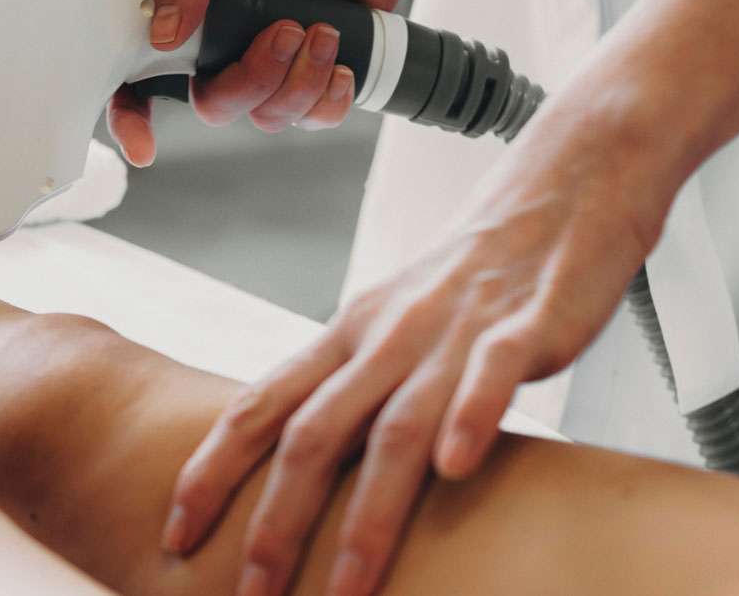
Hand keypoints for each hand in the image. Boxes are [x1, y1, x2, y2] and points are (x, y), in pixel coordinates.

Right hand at [107, 0, 434, 166]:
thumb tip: (164, 33)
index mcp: (191, 17)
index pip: (141, 78)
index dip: (131, 118)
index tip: (143, 144)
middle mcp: (225, 49)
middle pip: (215, 105)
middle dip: (255, 78)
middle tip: (287, 30)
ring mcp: (270, 69)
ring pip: (267, 116)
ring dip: (301, 79)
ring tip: (324, 29)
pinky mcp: (314, 80)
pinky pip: (312, 120)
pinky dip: (329, 97)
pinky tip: (341, 61)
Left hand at [160, 112, 675, 595]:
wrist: (564, 184)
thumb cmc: (476, 268)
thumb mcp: (393, 325)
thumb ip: (352, 389)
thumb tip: (302, 461)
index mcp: (347, 336)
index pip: (258, 406)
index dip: (211, 471)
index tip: (174, 533)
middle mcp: (386, 337)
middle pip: (313, 435)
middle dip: (276, 523)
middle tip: (249, 593)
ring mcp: (452, 333)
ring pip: (395, 430)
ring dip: (367, 517)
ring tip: (345, 588)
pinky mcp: (526, 327)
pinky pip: (491, 374)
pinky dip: (469, 419)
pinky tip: (455, 470)